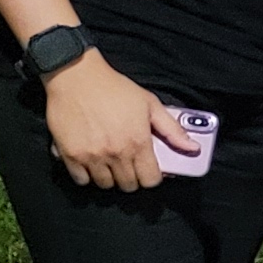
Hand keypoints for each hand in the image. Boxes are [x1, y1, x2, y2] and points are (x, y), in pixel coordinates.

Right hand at [43, 54, 193, 191]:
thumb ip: (172, 129)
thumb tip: (193, 148)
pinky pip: (82, 180)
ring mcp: (92, 156)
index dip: (153, 177)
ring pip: (106, 185)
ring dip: (111, 177)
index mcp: (138, 142)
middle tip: (130, 165)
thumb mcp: (150, 104)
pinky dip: (87, 176)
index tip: (149, 169)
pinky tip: (92, 162)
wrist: (77, 77)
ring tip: (111, 162)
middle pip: (129, 186)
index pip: (150, 180)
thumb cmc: (115, 89)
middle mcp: (116, 153)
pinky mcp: (70, 155)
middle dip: (133, 178)